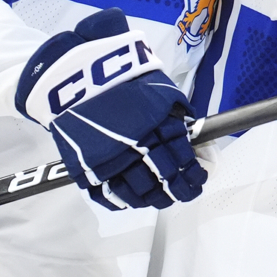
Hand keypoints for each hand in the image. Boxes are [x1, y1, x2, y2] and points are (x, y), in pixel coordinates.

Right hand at [15, 8, 207, 210]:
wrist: (76, 74)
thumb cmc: (123, 78)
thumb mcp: (159, 90)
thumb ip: (176, 114)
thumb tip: (194, 136)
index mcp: (156, 125)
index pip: (183, 158)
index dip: (194, 173)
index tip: (200, 178)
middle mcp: (135, 146)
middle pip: (163, 179)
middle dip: (180, 190)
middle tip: (187, 193)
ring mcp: (109, 160)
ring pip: (138, 192)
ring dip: (154, 199)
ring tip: (163, 199)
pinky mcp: (86, 167)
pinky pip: (106, 195)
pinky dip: (122, 202)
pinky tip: (133, 201)